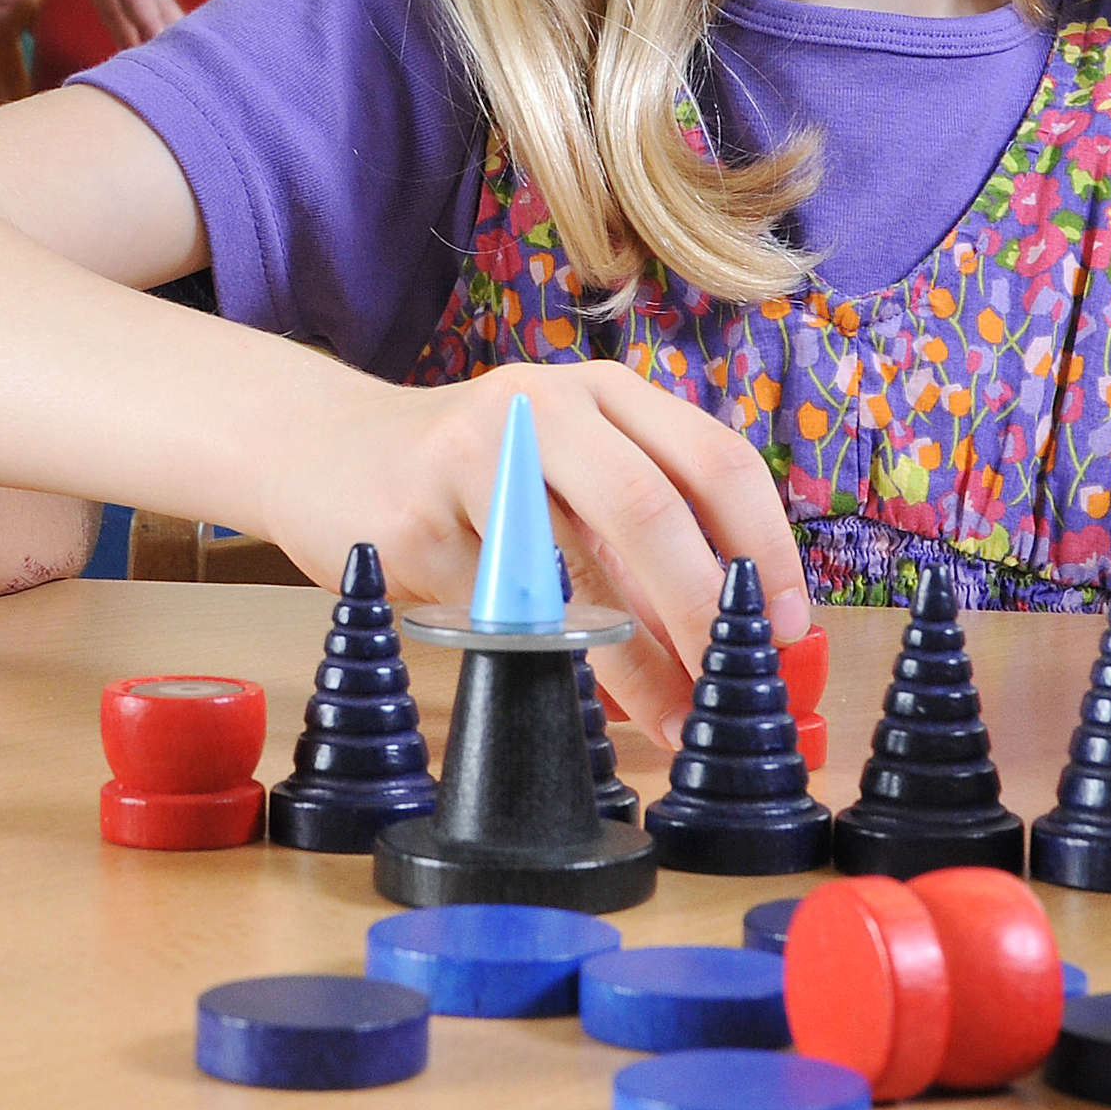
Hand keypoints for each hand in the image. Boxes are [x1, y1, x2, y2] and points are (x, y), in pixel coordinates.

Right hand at [0, 0, 180, 63]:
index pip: (109, 1)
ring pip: (144, 3)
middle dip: (145, 36)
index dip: (120, 25)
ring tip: (177, 56)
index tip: (131, 48)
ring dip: (157, 31)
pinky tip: (159, 37)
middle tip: (164, 62)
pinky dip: (145, 15)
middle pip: (133, 8)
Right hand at [258, 360, 803, 729]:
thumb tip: (734, 635)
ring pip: (571, 574)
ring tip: (673, 718)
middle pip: (647, 505)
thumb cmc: (471, 476)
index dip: (765, 544)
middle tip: (734, 678)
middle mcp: (540, 405)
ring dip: (634, 662)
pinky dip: (548, 663)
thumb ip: (641, 534)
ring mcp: (468, 458)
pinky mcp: (413, 521)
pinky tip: (572, 693)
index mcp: (601, 391)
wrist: (324, 452)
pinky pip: (498, 612)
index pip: (714, 458)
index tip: (786, 622)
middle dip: (703, 604)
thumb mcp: (564, 472)